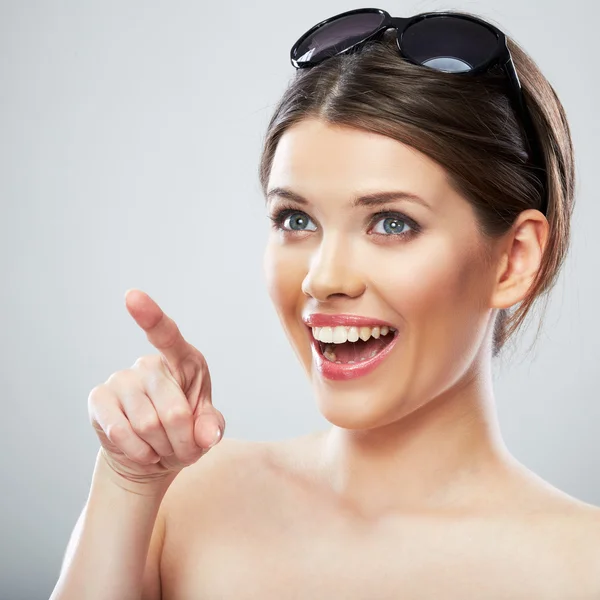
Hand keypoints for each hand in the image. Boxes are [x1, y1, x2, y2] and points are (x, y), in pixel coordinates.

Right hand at [88, 289, 224, 486]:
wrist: (153, 454)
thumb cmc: (185, 431)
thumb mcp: (206, 428)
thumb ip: (212, 426)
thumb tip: (207, 434)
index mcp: (182, 360)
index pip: (167, 335)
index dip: (150, 317)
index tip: (131, 296)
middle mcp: (149, 364)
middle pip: (173, 410)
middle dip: (183, 440)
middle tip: (183, 448)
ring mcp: (121, 379)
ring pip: (148, 425)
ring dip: (162, 448)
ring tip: (163, 447)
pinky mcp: (99, 399)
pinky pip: (121, 432)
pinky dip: (139, 451)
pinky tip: (144, 450)